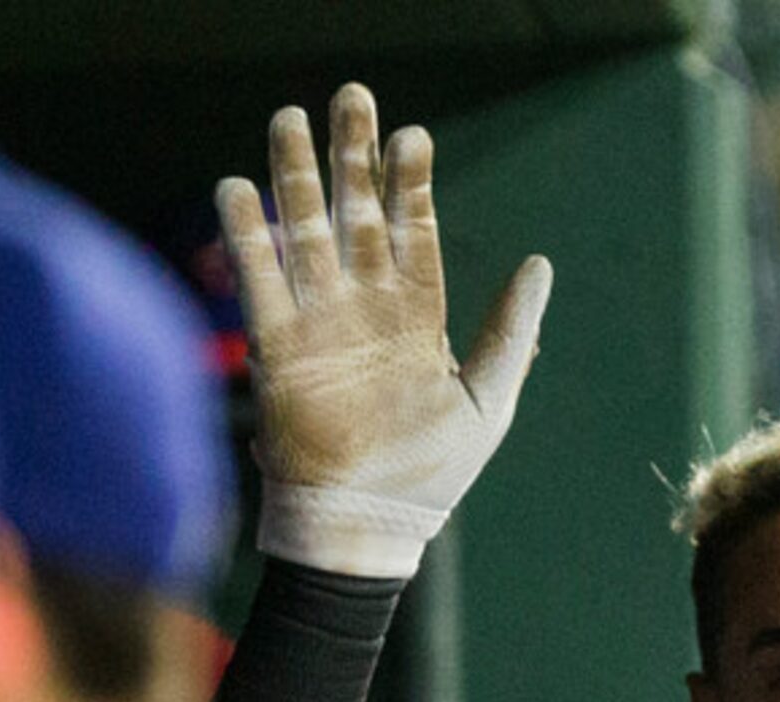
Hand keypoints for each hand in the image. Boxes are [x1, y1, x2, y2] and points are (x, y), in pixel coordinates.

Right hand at [215, 83, 550, 578]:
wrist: (371, 526)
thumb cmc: (433, 474)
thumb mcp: (489, 399)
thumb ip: (508, 330)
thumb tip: (541, 264)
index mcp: (416, 317)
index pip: (413, 233)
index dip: (411, 185)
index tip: (413, 136)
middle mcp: (364, 309)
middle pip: (356, 217)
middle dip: (352, 159)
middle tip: (352, 97)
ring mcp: (319, 324)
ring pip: (306, 234)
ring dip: (295, 178)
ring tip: (289, 118)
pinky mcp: (278, 349)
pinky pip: (260, 282)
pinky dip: (248, 237)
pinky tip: (238, 187)